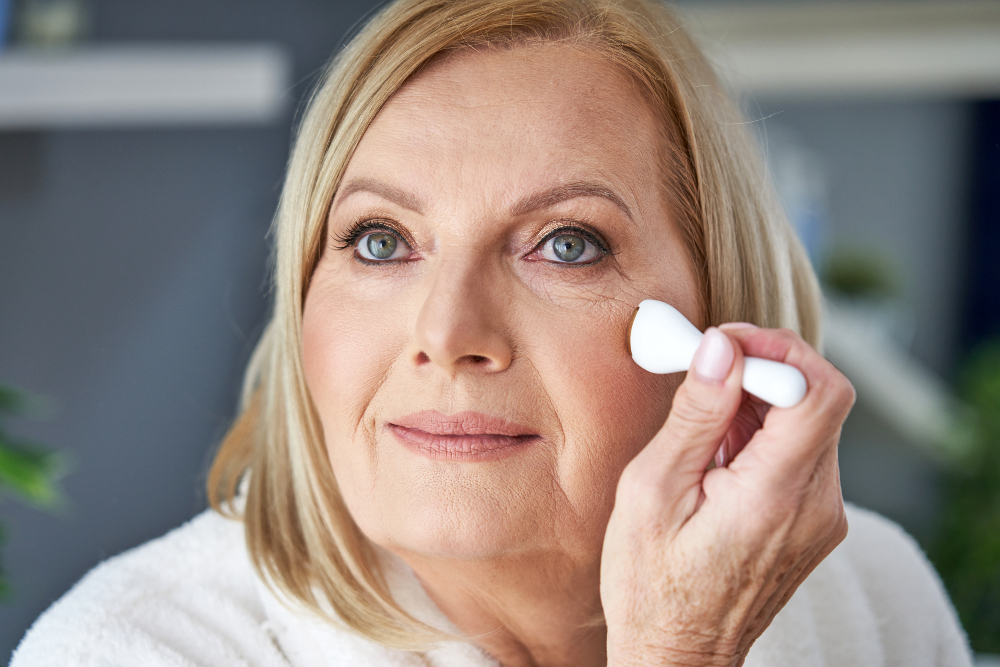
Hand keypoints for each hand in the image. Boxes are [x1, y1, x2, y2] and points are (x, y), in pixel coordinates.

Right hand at [600, 324, 853, 666]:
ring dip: (757, 399)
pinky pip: (800, 451)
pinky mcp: (812, 520)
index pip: (818, 392)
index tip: (723, 342)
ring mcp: (820, 515)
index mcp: (775, 496)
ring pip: (809, 421)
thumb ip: (695, 416)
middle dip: (761, 367)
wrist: (679, 654)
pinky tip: (716, 451)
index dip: (777, 348)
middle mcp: (815, 505)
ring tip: (700, 418)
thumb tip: (721, 349)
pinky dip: (762, 432)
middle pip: (818, 398)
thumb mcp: (652, 492)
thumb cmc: (651, 585)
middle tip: (703, 364)